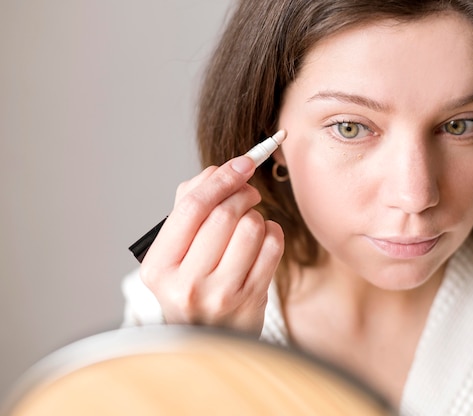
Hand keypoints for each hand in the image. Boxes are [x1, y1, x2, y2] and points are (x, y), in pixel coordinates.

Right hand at [139, 156, 284, 334]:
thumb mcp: (175, 253)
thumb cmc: (192, 286)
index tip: (242, 162)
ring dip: (256, 215)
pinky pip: (273, 246)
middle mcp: (187, 284)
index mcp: (159, 268)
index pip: (191, 207)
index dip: (220, 178)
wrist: (209, 339)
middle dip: (243, 192)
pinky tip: (263, 238)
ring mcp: (221, 295)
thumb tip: (217, 171)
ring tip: (250, 224)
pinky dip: (273, 231)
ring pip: (251, 227)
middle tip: (249, 191)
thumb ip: (189, 206)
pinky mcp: (252, 300)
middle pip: (224, 214)